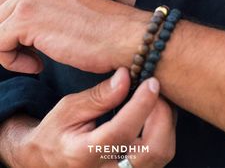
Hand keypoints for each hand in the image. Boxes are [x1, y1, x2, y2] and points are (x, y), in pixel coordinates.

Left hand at [0, 0, 148, 73]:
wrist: (123, 37)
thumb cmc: (100, 30)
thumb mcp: (65, 8)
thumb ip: (41, 7)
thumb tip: (16, 26)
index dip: (9, 26)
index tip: (26, 44)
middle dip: (6, 37)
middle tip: (29, 54)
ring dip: (9, 50)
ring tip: (35, 61)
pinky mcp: (25, 19)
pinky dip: (11, 61)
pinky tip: (37, 66)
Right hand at [0, 69, 175, 167]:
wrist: (49, 160)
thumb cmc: (56, 132)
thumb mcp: (69, 108)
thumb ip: (99, 96)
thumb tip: (126, 75)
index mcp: (84, 154)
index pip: (120, 133)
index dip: (140, 105)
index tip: (151, 82)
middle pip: (152, 150)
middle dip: (161, 114)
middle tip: (155, 88)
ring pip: (161, 154)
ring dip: (166, 121)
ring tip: (154, 98)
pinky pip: (159, 154)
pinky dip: (163, 130)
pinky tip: (153, 112)